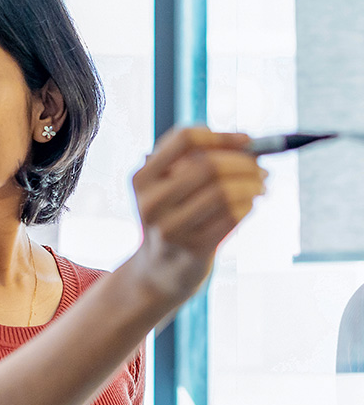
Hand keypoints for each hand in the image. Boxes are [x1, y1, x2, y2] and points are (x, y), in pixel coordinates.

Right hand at [131, 127, 265, 304]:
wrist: (159, 268)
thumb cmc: (172, 215)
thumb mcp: (167, 186)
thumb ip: (195, 160)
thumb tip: (247, 144)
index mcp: (142, 179)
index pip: (184, 140)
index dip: (221, 137)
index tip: (247, 140)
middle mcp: (151, 202)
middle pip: (208, 166)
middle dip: (244, 163)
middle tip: (262, 167)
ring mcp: (171, 228)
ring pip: (224, 192)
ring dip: (252, 184)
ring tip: (261, 185)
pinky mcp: (193, 248)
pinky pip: (232, 217)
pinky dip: (248, 205)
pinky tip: (250, 205)